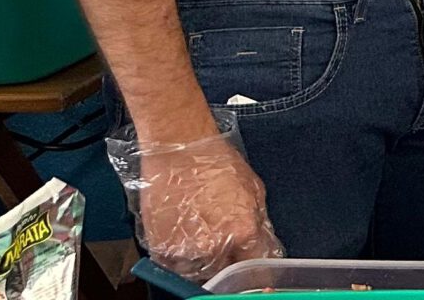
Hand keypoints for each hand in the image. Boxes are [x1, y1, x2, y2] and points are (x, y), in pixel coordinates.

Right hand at [134, 138, 282, 281]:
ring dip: (202, 262)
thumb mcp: (253, 189)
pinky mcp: (160, 248)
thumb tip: (263, 247)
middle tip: (221, 243)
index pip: (256, 266)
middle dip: (227, 263)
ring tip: (199, 233)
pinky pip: (173, 266)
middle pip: (226, 272)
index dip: (256, 271)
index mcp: (244, 230)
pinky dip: (179, 258)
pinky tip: (182, 234)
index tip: (255, 274)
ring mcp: (186, 250)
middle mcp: (215, 246)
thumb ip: (259, 223)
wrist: (178, 148)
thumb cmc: (215, 162)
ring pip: (199, 272)